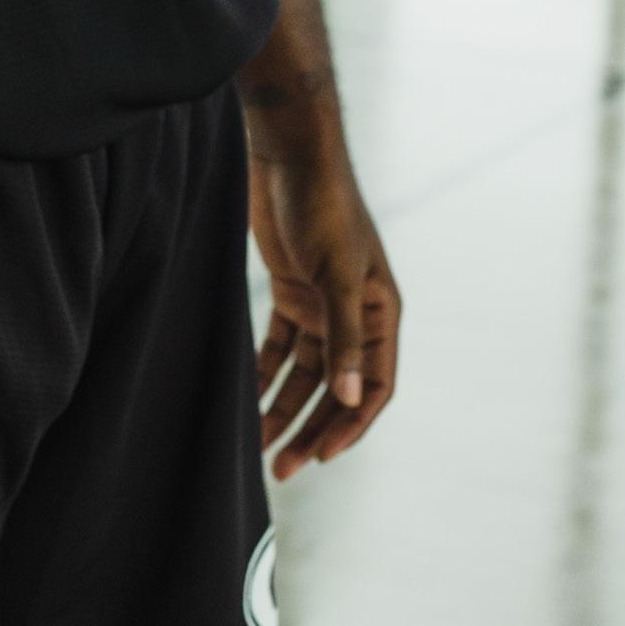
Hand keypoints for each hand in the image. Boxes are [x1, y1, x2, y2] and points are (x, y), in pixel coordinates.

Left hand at [249, 130, 399, 479]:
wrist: (288, 156)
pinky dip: (264, 372)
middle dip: (311, 427)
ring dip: (283, 406)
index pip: (376, 386)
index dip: (350, 424)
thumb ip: (344, 339)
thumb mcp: (334, 275)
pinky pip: (279, 347)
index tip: (320, 456)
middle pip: (336, 388)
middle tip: (281, 468)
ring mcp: (322, 306)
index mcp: (381, 313)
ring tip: (256, 444)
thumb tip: (350, 399)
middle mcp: (355, 316)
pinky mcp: (291, 293)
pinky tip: (243, 396)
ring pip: (304, 373)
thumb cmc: (323, 207)